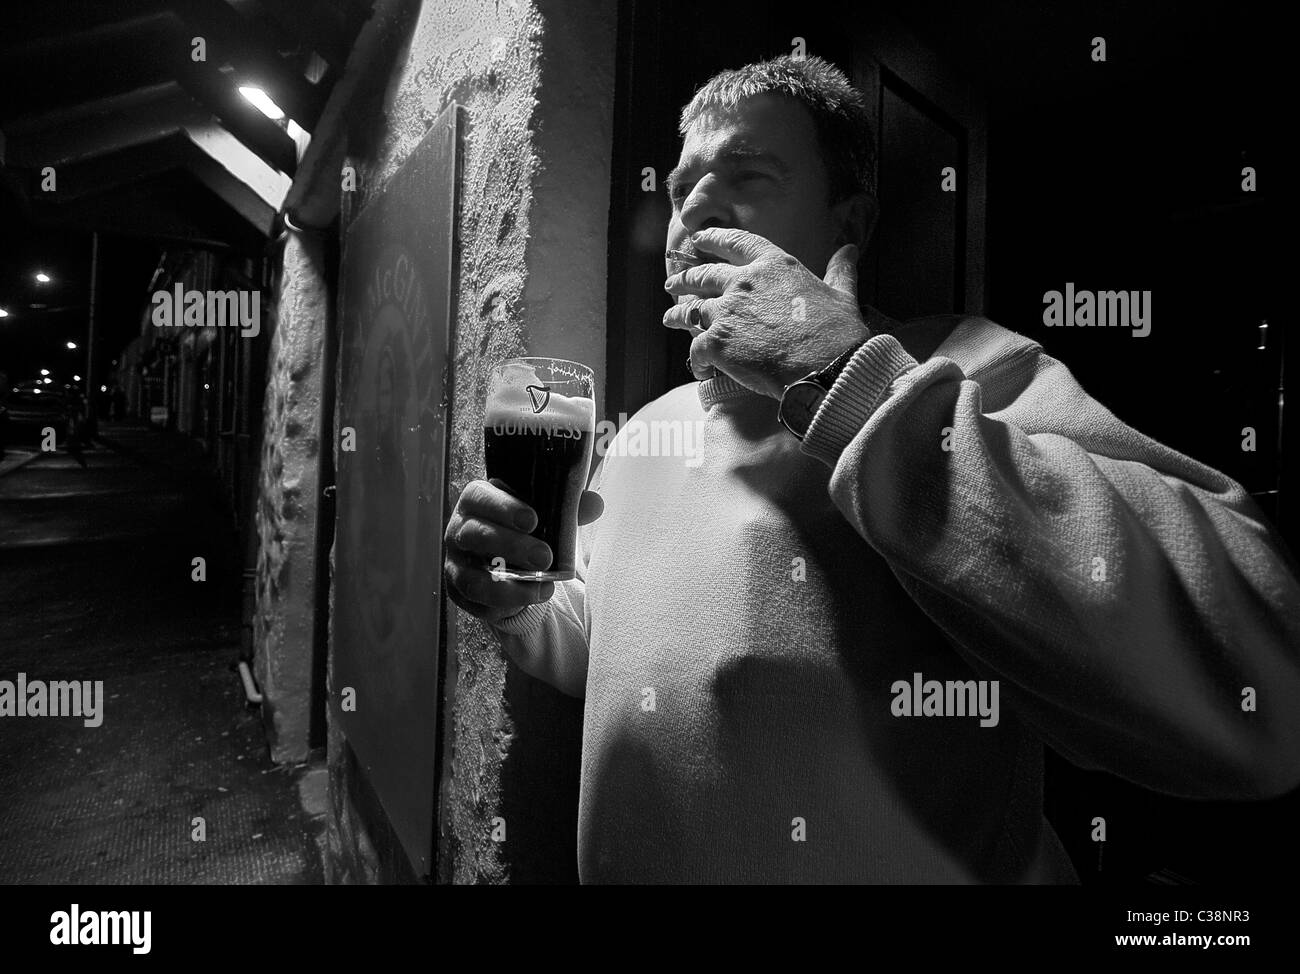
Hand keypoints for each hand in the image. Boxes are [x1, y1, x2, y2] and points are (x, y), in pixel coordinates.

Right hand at [443, 478, 602, 624]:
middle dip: (511, 546)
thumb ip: (567, 509)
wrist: (504, 558)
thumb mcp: (543, 515)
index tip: (532, 520)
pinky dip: (502, 605)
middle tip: (545, 556)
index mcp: (476, 502)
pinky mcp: (459, 591)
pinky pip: (476, 603)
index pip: (479, 497)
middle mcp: (459, 530)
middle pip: (475, 536)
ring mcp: (456, 563)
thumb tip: (595, 504)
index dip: (503, 508)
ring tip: (542, 587)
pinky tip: (525, 602)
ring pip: (472, 577)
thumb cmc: (523, 529)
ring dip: (507, 586)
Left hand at [662, 228, 870, 397]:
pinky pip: (695, 349)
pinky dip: (696, 360)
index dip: (713, 239)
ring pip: (691, 309)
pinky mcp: (717, 342)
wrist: (826, 368)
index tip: (699, 239)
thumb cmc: (837, 333)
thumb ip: (840, 271)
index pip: (735, 242)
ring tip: (669, 318)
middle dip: (685, 278)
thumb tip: (849, 249)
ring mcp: (727, 311)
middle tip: (673, 281)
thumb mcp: (842, 294)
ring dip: (678, 314)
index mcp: (774, 265)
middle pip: (704, 275)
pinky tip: (701, 368)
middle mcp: (744, 282)